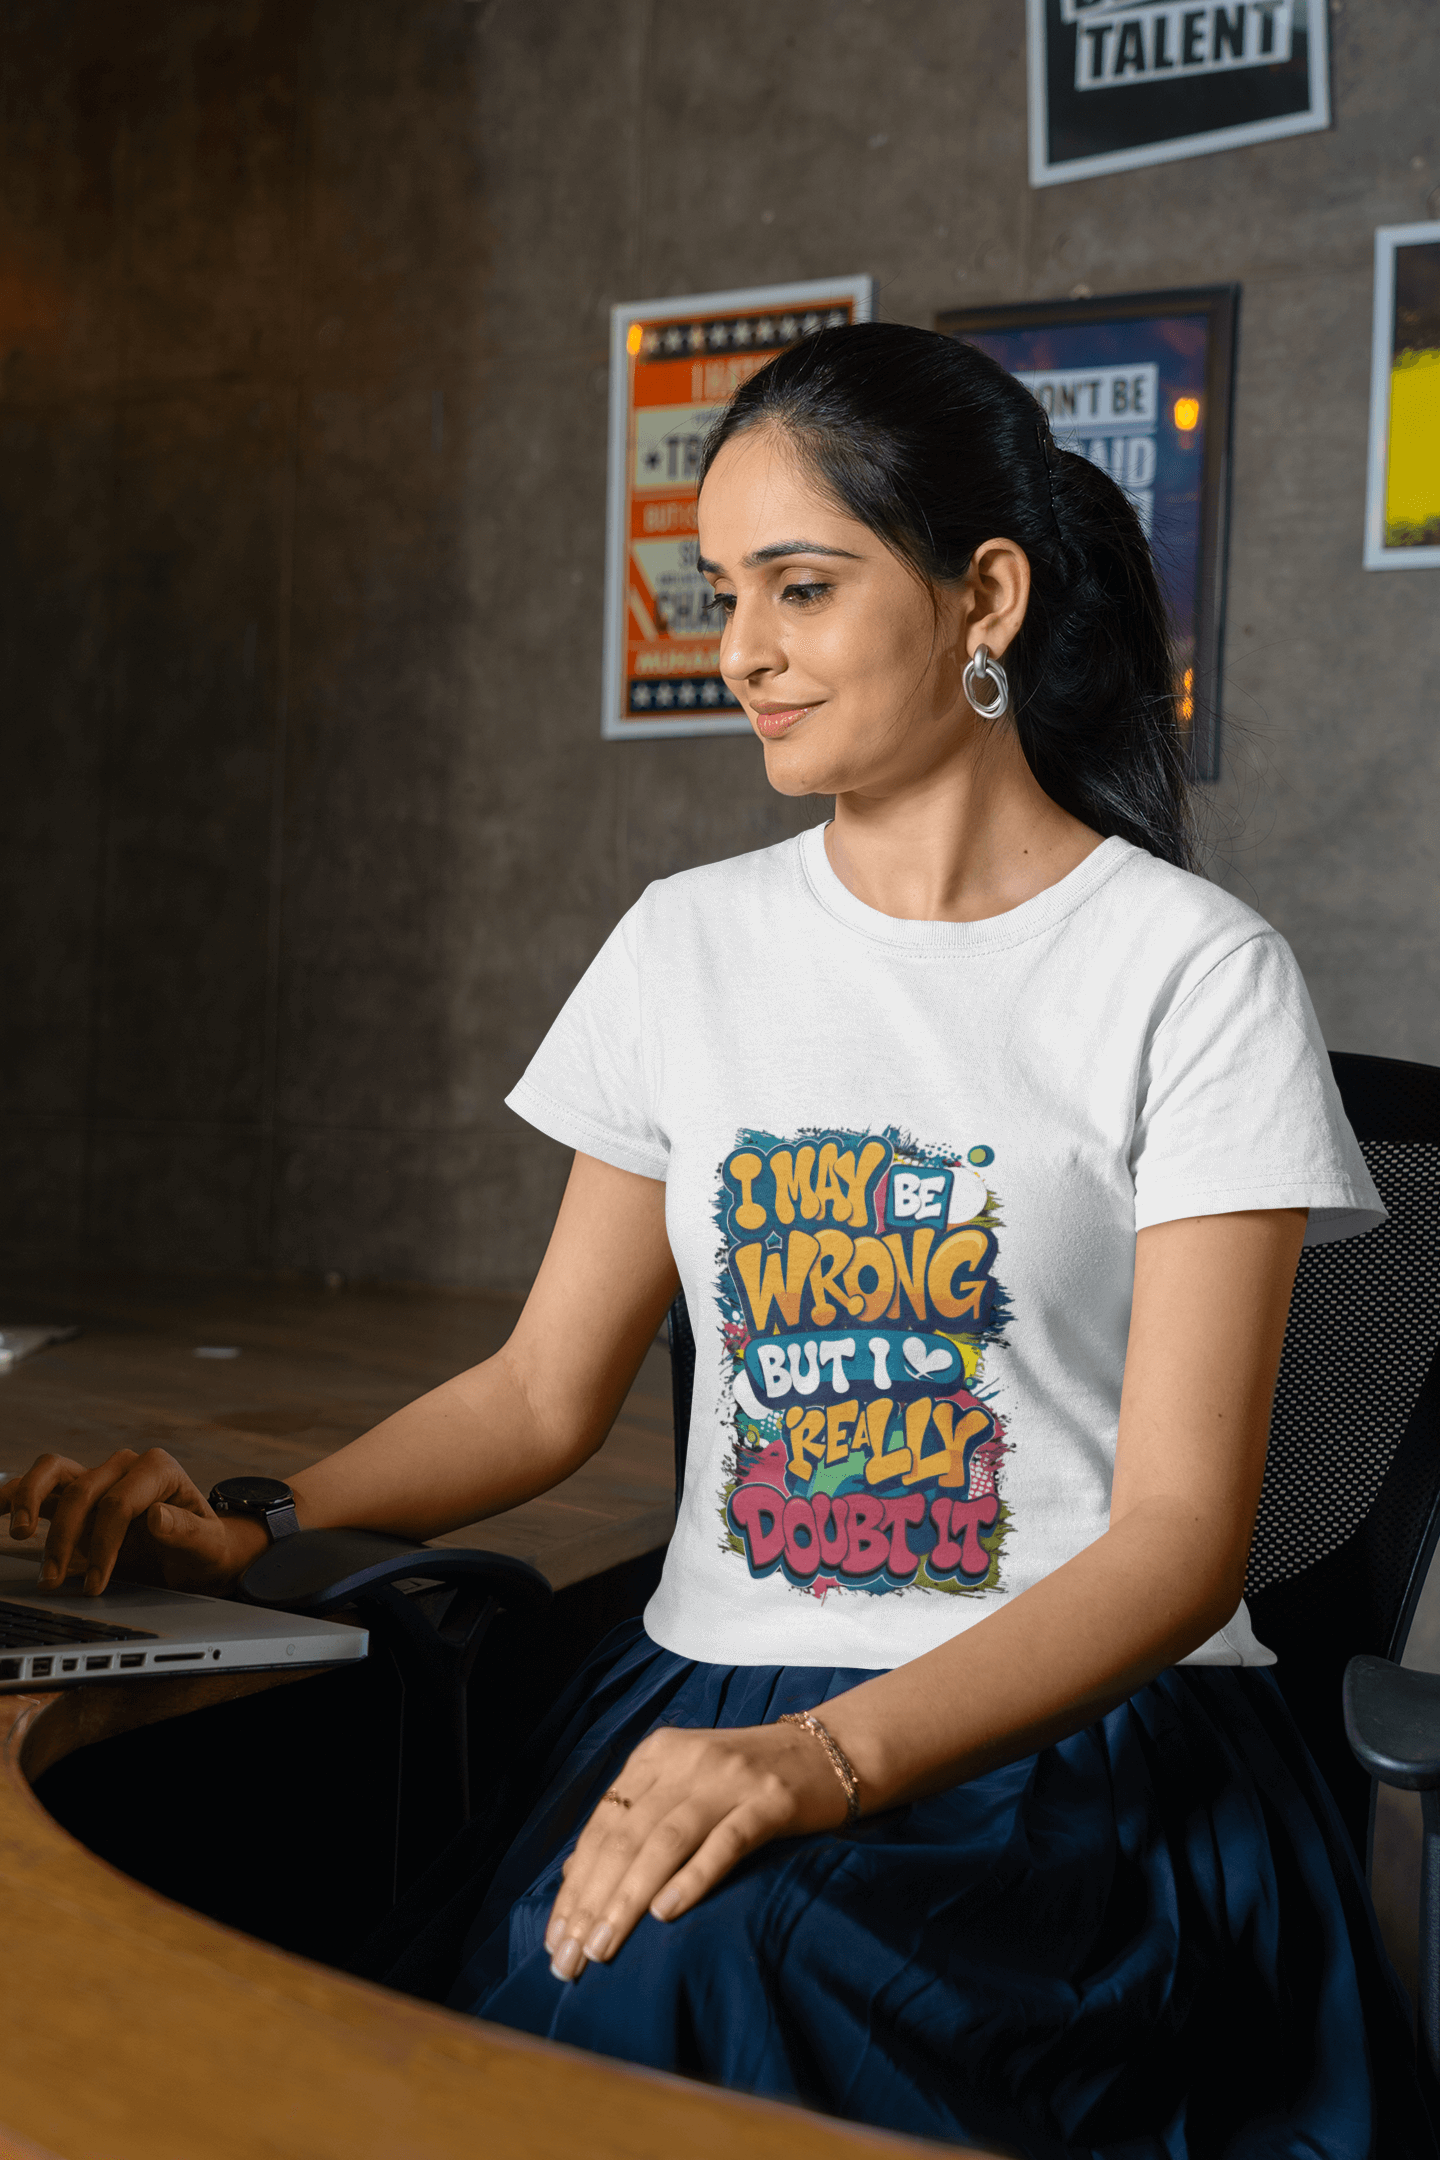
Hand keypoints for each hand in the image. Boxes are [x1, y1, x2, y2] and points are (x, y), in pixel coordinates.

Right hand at [1, 1449, 266, 1595]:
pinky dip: (13, 1495)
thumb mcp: (207, 1545)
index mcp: (158, 1469)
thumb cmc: (202, 1546)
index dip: (102, 1544)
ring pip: (51, 1472)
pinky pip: (38, 1485)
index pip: (118, 1503)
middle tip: (55, 1581)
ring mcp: (96, 1475)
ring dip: (28, 1504)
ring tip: (18, 1536)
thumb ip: (186, 1530)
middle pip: (81, 1492)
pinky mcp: (75, 1493)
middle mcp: (124, 1465)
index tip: (96, 1582)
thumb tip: (155, 1516)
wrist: (196, 1550)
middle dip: (64, 1539)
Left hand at [543, 1717, 852, 1981]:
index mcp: (656, 1755)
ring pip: (665, 1842)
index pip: (603, 1825)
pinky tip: (666, 1912)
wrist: (829, 1751)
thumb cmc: (746, 1781)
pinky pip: (725, 1842)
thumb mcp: (682, 1785)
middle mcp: (686, 1761)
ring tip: (603, 1947)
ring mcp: (729, 1779)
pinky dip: (692, 1878)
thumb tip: (574, 1874)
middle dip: (591, 1903)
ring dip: (627, 1899)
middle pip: (626, 1837)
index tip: (555, 1938)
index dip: (576, 1884)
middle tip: (570, 1958)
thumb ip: (633, 1819)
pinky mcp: (770, 1801)